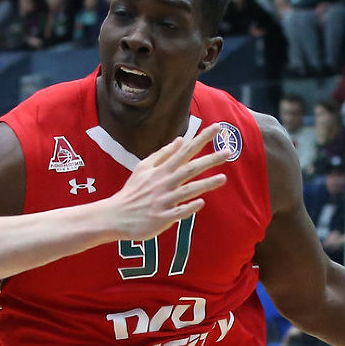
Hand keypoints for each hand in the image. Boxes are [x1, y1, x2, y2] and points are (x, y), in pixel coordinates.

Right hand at [107, 125, 231, 242]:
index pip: (185, 151)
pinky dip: (188, 207)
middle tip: (229, 152)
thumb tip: (180, 140)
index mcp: (161, 170)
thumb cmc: (132, 192)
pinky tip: (200, 203)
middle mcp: (164, 183)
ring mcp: (163, 201)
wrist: (115, 216)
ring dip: (205, 184)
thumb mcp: (143, 168)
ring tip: (223, 178)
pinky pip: (177, 212)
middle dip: (210, 159)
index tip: (217, 128)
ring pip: (187, 190)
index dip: (202, 139)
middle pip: (190, 169)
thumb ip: (163, 154)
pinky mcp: (161, 217)